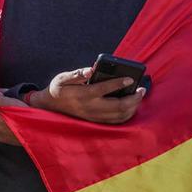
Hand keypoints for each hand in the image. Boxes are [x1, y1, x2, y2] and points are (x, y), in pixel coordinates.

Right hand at [30, 68, 144, 123]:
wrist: (50, 107)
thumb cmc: (58, 89)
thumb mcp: (62, 78)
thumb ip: (76, 74)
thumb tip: (91, 70)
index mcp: (82, 95)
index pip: (104, 89)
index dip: (119, 83)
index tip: (130, 79)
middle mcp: (90, 107)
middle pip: (118, 106)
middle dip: (133, 98)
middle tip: (142, 89)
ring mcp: (94, 116)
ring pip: (120, 115)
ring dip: (133, 106)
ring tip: (139, 96)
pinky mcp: (96, 121)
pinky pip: (116, 121)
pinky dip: (127, 114)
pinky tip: (132, 106)